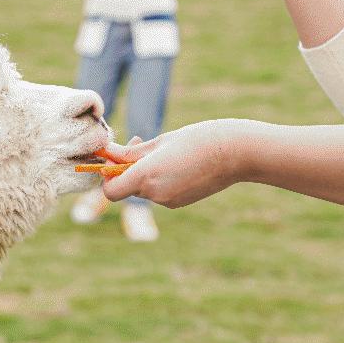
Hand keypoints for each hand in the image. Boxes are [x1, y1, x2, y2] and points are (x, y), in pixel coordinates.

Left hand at [100, 120, 246, 207]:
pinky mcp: (179, 202)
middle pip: (127, 186)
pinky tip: (176, 162)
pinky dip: (159, 179)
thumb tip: (108, 155)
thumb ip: (131, 153)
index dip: (107, 176)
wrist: (235, 153)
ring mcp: (168, 201)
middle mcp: (154, 194)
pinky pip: (159, 191)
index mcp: (145, 176)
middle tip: (138, 141)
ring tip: (163, 150)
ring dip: (144, 171)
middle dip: (126, 167)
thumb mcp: (159, 142)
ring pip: (143, 188)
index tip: (114, 158)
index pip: (110, 191)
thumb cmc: (197, 140)